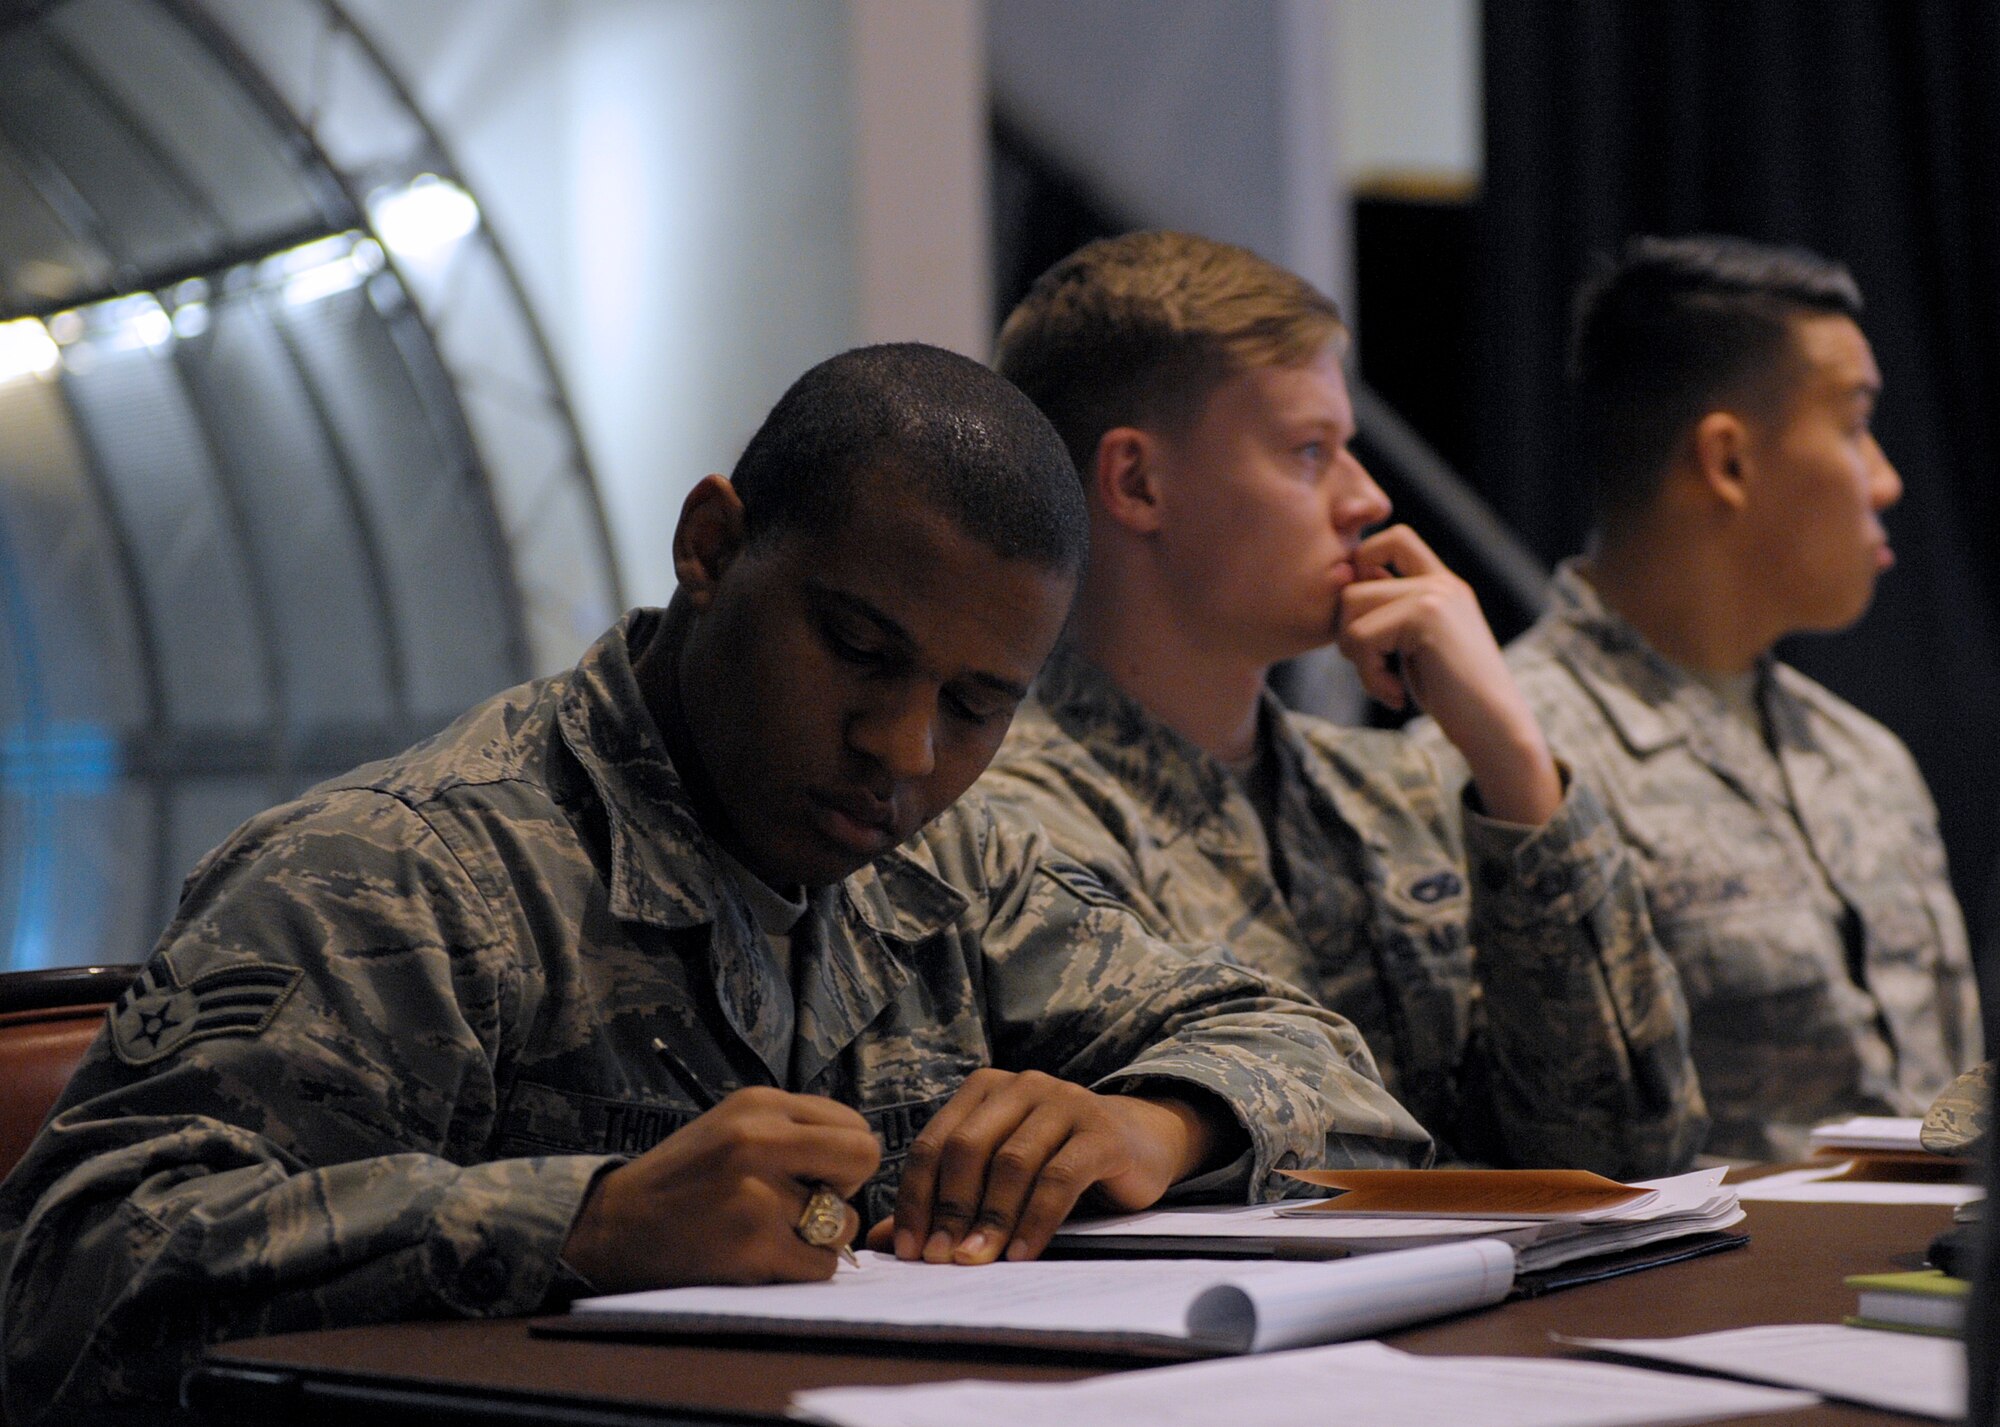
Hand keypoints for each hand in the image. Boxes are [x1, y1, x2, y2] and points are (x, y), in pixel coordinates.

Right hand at [561, 1087, 879, 1291]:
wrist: (612, 1226)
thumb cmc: (682, 1179)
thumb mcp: (732, 1126)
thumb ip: (792, 1130)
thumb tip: (859, 1157)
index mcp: (758, 1104)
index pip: (853, 1123)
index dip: (843, 1156)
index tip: (814, 1173)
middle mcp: (759, 1140)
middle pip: (862, 1158)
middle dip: (846, 1187)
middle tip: (811, 1202)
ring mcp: (757, 1194)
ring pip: (845, 1221)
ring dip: (822, 1236)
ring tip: (779, 1233)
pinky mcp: (753, 1245)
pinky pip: (821, 1264)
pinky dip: (803, 1268)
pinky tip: (767, 1258)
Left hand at [868, 1070, 1221, 1265]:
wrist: (1139, 1142)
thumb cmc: (1057, 1161)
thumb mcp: (998, 1176)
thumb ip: (944, 1202)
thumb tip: (883, 1244)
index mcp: (984, 1090)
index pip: (934, 1143)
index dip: (916, 1198)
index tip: (910, 1250)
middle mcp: (1021, 1086)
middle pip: (967, 1149)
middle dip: (949, 1209)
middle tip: (941, 1260)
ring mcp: (1063, 1102)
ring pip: (1012, 1163)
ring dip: (990, 1218)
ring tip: (978, 1260)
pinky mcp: (1100, 1131)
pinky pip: (1059, 1177)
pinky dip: (1036, 1219)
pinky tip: (1023, 1253)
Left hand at [1334, 524, 1561, 824]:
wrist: (1496, 730)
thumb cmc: (1454, 697)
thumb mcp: (1417, 646)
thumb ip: (1388, 613)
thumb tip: (1342, 579)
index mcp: (1442, 584)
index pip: (1394, 537)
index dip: (1362, 566)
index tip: (1366, 620)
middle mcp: (1441, 581)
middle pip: (1352, 584)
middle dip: (1347, 633)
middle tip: (1375, 669)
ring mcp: (1435, 594)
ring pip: (1350, 606)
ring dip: (1356, 656)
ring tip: (1386, 683)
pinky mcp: (1426, 616)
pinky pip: (1360, 637)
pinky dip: (1368, 677)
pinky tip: (1395, 696)